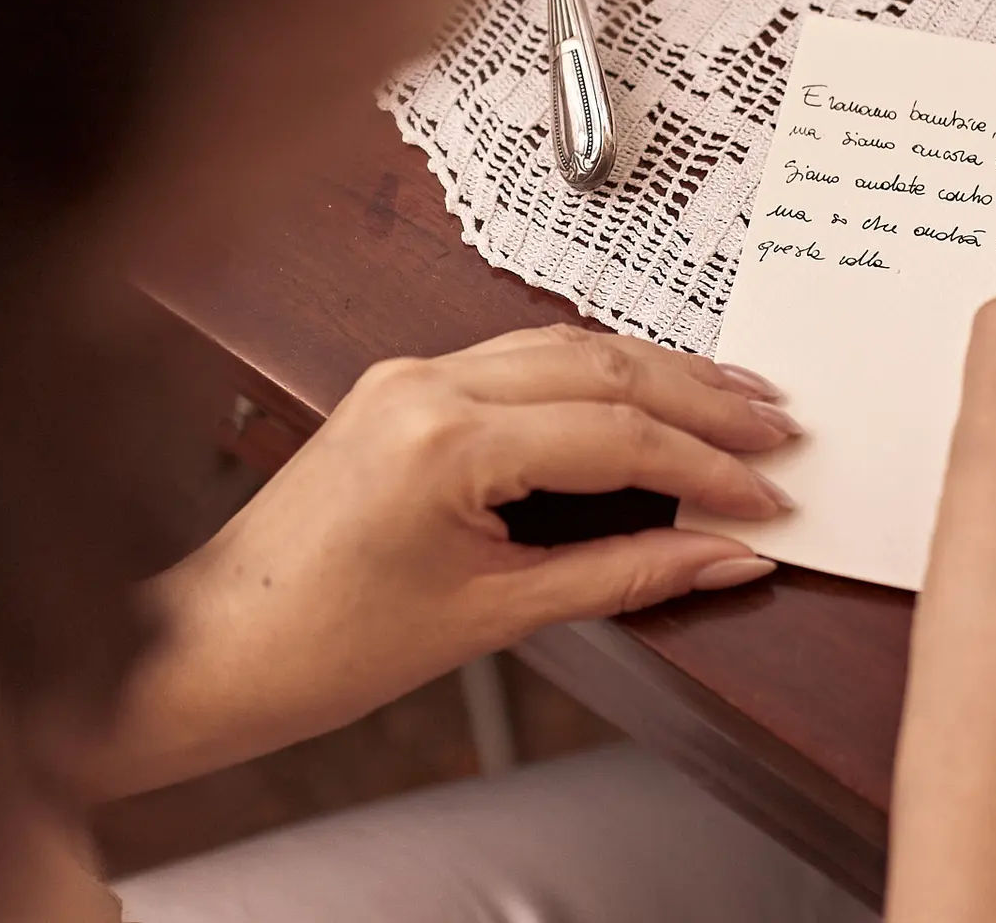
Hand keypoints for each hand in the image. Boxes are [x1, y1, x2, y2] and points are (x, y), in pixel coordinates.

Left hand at [86, 325, 797, 796]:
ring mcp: (411, 375)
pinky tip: (646, 393)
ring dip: (657, 373)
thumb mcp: (495, 616)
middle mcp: (427, 383)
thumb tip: (724, 556)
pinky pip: (522, 360)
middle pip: (603, 367)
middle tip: (778, 424)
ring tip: (736, 396)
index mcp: (446, 439)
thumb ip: (624, 575)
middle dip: (702, 397)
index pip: (617, 435)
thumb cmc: (325, 643)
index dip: (708, 468)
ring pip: (566, 349)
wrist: (217, 646)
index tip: (768, 497)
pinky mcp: (403, 386)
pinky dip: (597, 377)